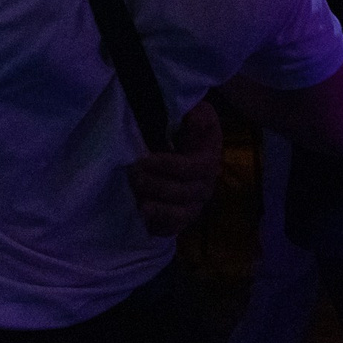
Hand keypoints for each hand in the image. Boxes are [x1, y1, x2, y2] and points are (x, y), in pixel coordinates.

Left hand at [128, 99, 222, 237]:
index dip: (169, 165)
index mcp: (209, 161)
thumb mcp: (196, 114)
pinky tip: (144, 224)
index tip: (144, 159)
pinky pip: (174, 228)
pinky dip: (160, 228)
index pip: (192, 168)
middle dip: (158, 186)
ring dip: (162, 211)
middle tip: (134, 177)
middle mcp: (205, 186)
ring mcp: (193, 204)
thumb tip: (194, 118)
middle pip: (185, 193)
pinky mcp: (180, 216)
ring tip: (141, 207)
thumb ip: (197, 115)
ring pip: (182, 215)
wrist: (186, 144)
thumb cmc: (187, 127)